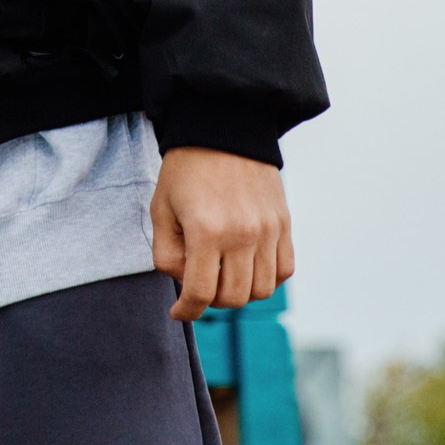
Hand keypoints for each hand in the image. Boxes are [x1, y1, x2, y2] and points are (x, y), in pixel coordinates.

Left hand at [150, 146, 294, 320]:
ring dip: (239, 292)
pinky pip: (284, 271)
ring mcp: (269, 231)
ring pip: (262, 290)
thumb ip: (167, 254)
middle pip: (234, 297)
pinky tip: (246, 266)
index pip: (200, 293)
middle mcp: (243, 235)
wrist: (222, 131)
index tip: (178, 312)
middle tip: (198, 284)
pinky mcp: (284, 224)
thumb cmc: (184, 172)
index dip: (186, 310)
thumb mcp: (160, 210)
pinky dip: (266, 279)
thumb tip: (185, 283)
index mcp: (207, 231)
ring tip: (221, 273)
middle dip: (211, 301)